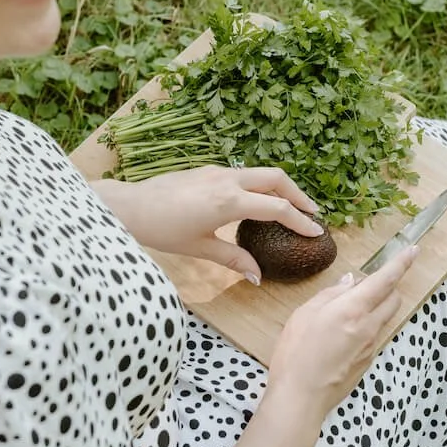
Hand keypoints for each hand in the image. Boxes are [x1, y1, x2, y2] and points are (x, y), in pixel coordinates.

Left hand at [92, 165, 324, 282]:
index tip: (316, 232)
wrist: (131, 206)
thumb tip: (257, 277)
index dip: (300, 221)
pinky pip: (243, 173)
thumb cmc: (162, 230)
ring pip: (260, 173)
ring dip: (280, 187)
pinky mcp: (208, 170)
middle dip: (298, 195)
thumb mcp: (200, 248)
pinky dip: (260, 184)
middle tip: (312, 213)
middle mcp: (228, 180)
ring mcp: (217, 171)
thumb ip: (233, 259)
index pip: (277, 209)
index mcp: (230, 201)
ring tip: (290, 205)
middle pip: (277, 179)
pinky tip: (258, 199)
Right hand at [265, 246, 417, 426]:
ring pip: (383, 318)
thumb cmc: (296, 353)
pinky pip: (372, 336)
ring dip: (374, 309)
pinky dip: (364, 328)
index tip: (413, 250)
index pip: (385, 280)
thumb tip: (350, 282)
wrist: (301, 398)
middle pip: (393, 299)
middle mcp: (369, 327)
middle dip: (386, 287)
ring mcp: (371, 346)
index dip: (401, 263)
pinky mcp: (367, 362)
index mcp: (353, 309)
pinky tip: (339, 338)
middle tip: (363, 286)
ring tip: (343, 315)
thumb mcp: (304, 314)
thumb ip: (331, 294)